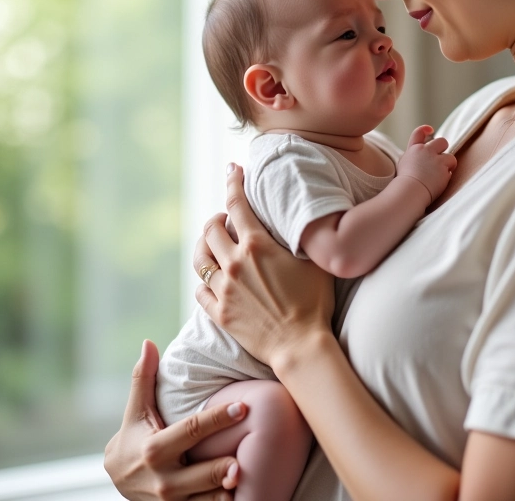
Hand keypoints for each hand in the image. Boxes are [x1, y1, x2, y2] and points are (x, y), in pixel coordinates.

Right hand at [104, 339, 245, 499]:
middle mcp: (163, 479)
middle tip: (245, 456)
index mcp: (155, 449)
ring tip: (248, 478)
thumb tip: (148, 342)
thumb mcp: (136, 410)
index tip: (243, 407)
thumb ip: (144, 378)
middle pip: (201, 473)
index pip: (192, 431)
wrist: (118, 480)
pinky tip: (242, 496)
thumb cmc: (133, 437)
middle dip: (223, 468)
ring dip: (226, 492)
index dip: (218, 419)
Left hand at [194, 164, 334, 370]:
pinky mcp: (220, 313)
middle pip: (210, 229)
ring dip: (204, 246)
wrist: (301, 345)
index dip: (233, 182)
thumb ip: (296, 236)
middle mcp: (234, 263)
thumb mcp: (311, 260)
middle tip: (225, 218)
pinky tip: (211, 279)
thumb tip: (295, 216)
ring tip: (213, 245)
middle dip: (217, 218)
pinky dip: (204, 280)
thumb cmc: (314, 301)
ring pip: (200, 259)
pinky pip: (200, 289)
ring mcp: (224, 289)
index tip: (232, 170)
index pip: (237, 203)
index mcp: (256, 245)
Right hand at [397, 125, 456, 203]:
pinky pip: (451, 169)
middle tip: (440, 160)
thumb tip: (420, 159)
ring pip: (450, 156)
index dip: (426, 129)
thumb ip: (413, 158)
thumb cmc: (404, 183)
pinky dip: (447, 175)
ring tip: (440, 176)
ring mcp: (435, 158)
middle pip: (441, 141)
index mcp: (413, 149)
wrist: (409, 191)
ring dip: (448, 165)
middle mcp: (425, 150)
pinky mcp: (444, 167)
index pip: (419, 132)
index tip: (431, 130)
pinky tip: (439, 182)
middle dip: (444, 150)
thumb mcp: (404, 165)